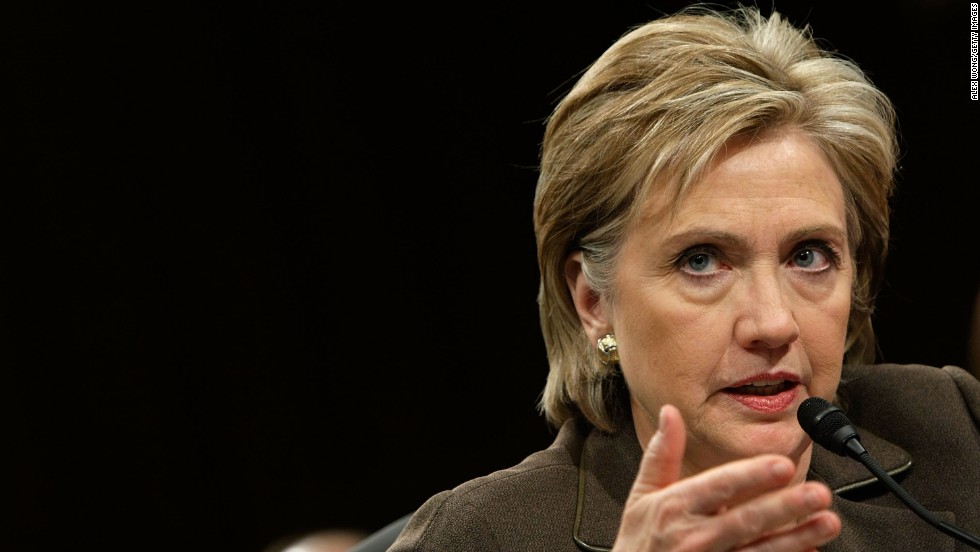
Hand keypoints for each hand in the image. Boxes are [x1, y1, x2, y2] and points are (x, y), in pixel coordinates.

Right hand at [612, 405, 840, 550]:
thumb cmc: (640, 543)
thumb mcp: (641, 496)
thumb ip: (661, 454)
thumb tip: (671, 413)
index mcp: (674, 507)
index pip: (718, 486)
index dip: (751, 476)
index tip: (781, 464)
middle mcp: (694, 536)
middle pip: (746, 520)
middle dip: (785, 506)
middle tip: (818, 493)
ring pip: (761, 550)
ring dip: (797, 537)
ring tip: (827, 522)